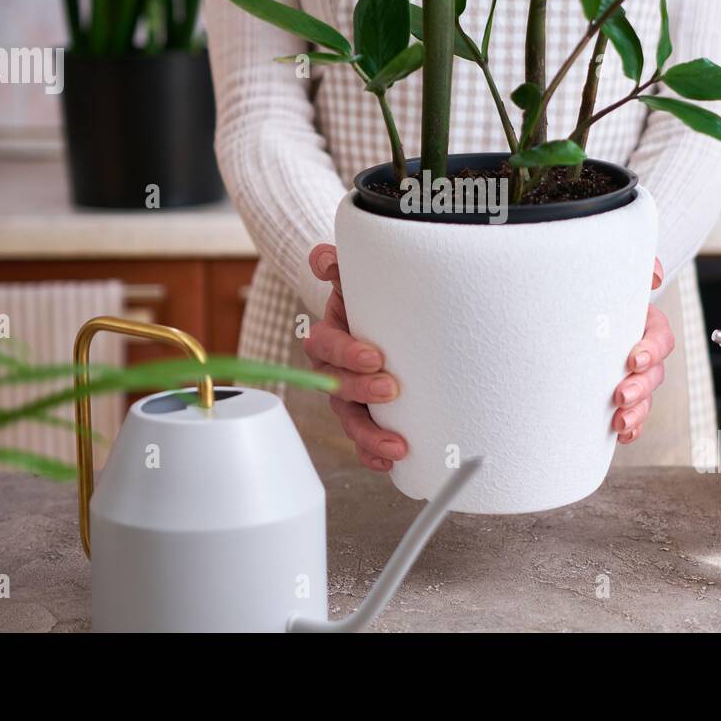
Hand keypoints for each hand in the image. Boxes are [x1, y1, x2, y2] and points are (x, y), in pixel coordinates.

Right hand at [304, 243, 407, 471]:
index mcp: (328, 337)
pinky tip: (392, 462)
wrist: (374, 314)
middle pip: (336, 387)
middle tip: (391, 389)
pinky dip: (373, 454)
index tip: (374, 357)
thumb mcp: (355, 278)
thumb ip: (338, 265)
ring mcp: (347, 395)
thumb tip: (323, 258)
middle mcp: (332, 370)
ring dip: (370, 434)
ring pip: (349, 418)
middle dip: (362, 391)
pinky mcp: (363, 413)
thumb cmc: (367, 298)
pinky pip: (363, 440)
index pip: (327, 346)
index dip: (346, 354)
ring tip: (397, 445)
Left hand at [611, 258, 674, 443]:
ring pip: (644, 399)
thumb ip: (640, 268)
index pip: (660, 338)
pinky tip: (620, 435)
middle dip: (640, 388)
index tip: (634, 359)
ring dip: (636, 413)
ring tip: (619, 422)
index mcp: (645, 325)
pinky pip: (632, 415)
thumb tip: (654, 275)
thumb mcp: (616, 274)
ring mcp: (631, 375)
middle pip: (653, 374)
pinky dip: (630, 428)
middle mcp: (641, 352)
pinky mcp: (618, 394)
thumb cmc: (601, 295)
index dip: (651, 350)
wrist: (578, 311)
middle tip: (620, 395)